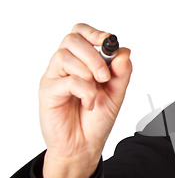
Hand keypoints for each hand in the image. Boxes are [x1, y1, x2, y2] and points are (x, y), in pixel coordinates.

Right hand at [39, 23, 131, 177]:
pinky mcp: (48, 91)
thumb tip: (124, 52)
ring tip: (97, 91)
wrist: (85, 145)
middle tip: (105, 76)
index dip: (95, 33)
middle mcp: (67, 66)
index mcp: (82, 61)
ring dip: (89, 72)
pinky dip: (85, 91)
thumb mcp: (116, 93)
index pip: (81, 33)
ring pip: (66, 56)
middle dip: (93, 55)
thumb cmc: (97, 119)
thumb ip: (121, 72)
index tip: (109, 41)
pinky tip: (89, 103)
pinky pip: (67, 80)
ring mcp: (55, 77)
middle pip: (72, 39)